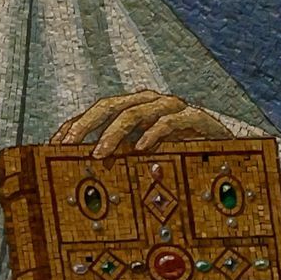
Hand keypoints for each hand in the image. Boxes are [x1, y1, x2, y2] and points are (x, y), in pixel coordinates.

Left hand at [55, 87, 235, 155]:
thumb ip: (118, 161)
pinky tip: (141, 149)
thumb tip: (79, 177)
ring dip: (114, 132)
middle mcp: (150, 103)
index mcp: (134, 110)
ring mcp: (173, 108)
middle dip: (86, 124)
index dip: (74, 125)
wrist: (228, 157)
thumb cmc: (180, 161)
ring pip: (137, 110)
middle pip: (111, 105)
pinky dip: (154, 133)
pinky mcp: (197, 118)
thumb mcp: (142, 164)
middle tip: (67, 146)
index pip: (96, 113)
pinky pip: (172, 120)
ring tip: (99, 154)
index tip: (52, 146)